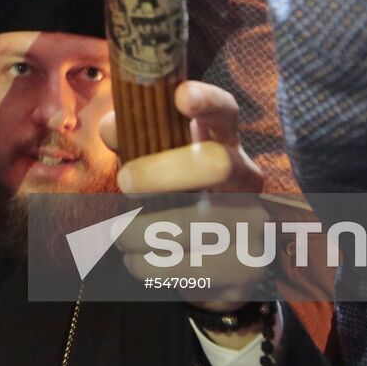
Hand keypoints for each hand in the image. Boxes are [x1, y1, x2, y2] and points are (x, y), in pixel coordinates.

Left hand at [100, 81, 267, 309]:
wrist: (206, 262)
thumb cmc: (172, 196)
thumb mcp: (152, 161)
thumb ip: (131, 140)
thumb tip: (112, 127)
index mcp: (225, 142)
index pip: (226, 112)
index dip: (208, 101)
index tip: (181, 97)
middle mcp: (247, 178)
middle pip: (216, 164)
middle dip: (161, 172)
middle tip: (125, 182)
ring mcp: (254, 223)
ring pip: (195, 224)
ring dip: (142, 230)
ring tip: (122, 233)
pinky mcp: (247, 268)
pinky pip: (188, 267)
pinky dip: (149, 265)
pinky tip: (139, 259)